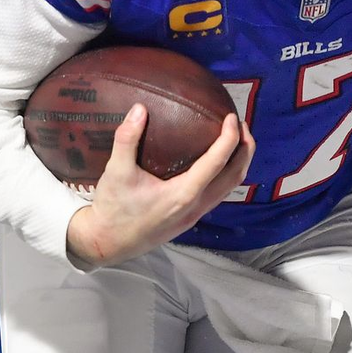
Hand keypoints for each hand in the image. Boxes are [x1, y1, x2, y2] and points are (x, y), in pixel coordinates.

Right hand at [66, 106, 253, 266]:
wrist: (106, 243)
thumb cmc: (112, 208)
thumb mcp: (116, 171)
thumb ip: (126, 139)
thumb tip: (139, 109)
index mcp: (183, 194)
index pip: (218, 162)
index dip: (230, 137)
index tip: (232, 117)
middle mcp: (195, 206)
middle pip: (235, 176)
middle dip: (245, 149)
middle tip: (242, 125)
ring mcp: (194, 215)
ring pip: (229, 188)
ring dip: (238, 163)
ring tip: (235, 141)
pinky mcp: (188, 219)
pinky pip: (217, 195)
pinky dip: (224, 176)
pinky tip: (213, 164)